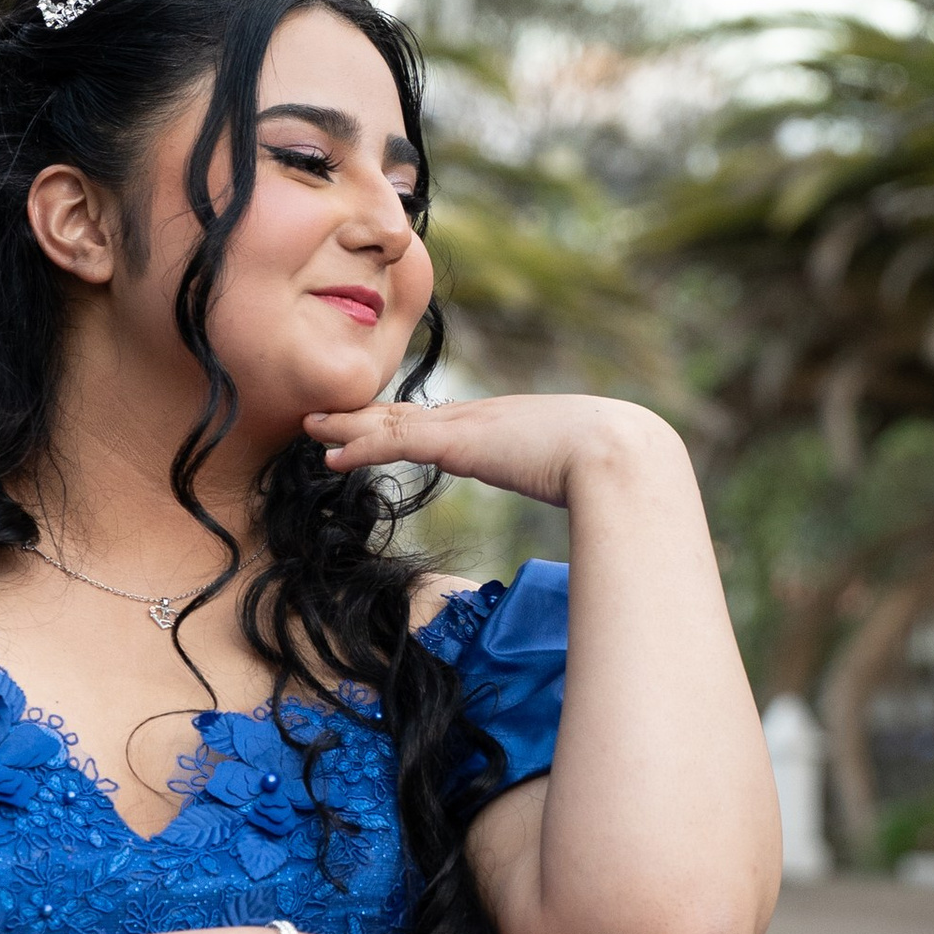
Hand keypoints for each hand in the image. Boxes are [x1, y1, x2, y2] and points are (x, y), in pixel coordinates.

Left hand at [304, 390, 686, 508]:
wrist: (621, 454)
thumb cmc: (613, 472)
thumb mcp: (576, 479)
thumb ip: (563, 491)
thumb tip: (576, 519)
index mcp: (504, 425)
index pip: (442, 422)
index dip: (404, 424)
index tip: (376, 427)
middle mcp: (480, 416)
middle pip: (408, 414)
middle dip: (364, 417)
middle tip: (325, 419)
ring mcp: (467, 425)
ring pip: (391, 421)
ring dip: (348, 426)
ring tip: (312, 428)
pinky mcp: (455, 441)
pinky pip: (394, 440)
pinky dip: (359, 446)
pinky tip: (332, 454)